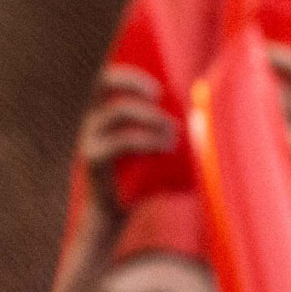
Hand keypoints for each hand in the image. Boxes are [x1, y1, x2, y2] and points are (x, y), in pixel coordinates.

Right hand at [78, 63, 181, 219]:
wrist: (110, 216)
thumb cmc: (137, 181)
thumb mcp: (150, 151)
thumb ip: (164, 133)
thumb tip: (202, 119)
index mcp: (103, 114)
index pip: (107, 79)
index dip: (130, 74)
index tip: (159, 88)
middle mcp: (91, 120)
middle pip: (103, 83)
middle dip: (134, 81)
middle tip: (161, 95)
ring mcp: (88, 138)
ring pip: (117, 111)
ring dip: (151, 115)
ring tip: (174, 129)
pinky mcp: (93, 159)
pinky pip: (121, 141)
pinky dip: (148, 139)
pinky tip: (167, 146)